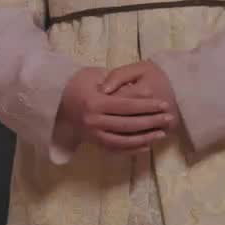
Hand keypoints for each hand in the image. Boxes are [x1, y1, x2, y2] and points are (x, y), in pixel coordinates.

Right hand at [55, 65, 177, 154]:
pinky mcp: (93, 142)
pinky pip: (115, 149)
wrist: (55, 102)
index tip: (164, 104)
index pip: (127, 106)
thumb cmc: (76, 84)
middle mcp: (94, 121)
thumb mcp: (92, 75)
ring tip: (162, 134)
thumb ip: (114, 81)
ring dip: (145, 138)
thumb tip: (139, 89)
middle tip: (169, 118)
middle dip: (151, 121)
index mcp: (95, 103)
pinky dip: (131, 149)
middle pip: (128, 124)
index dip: (147, 106)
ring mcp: (93, 134)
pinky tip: (146, 145)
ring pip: (123, 140)